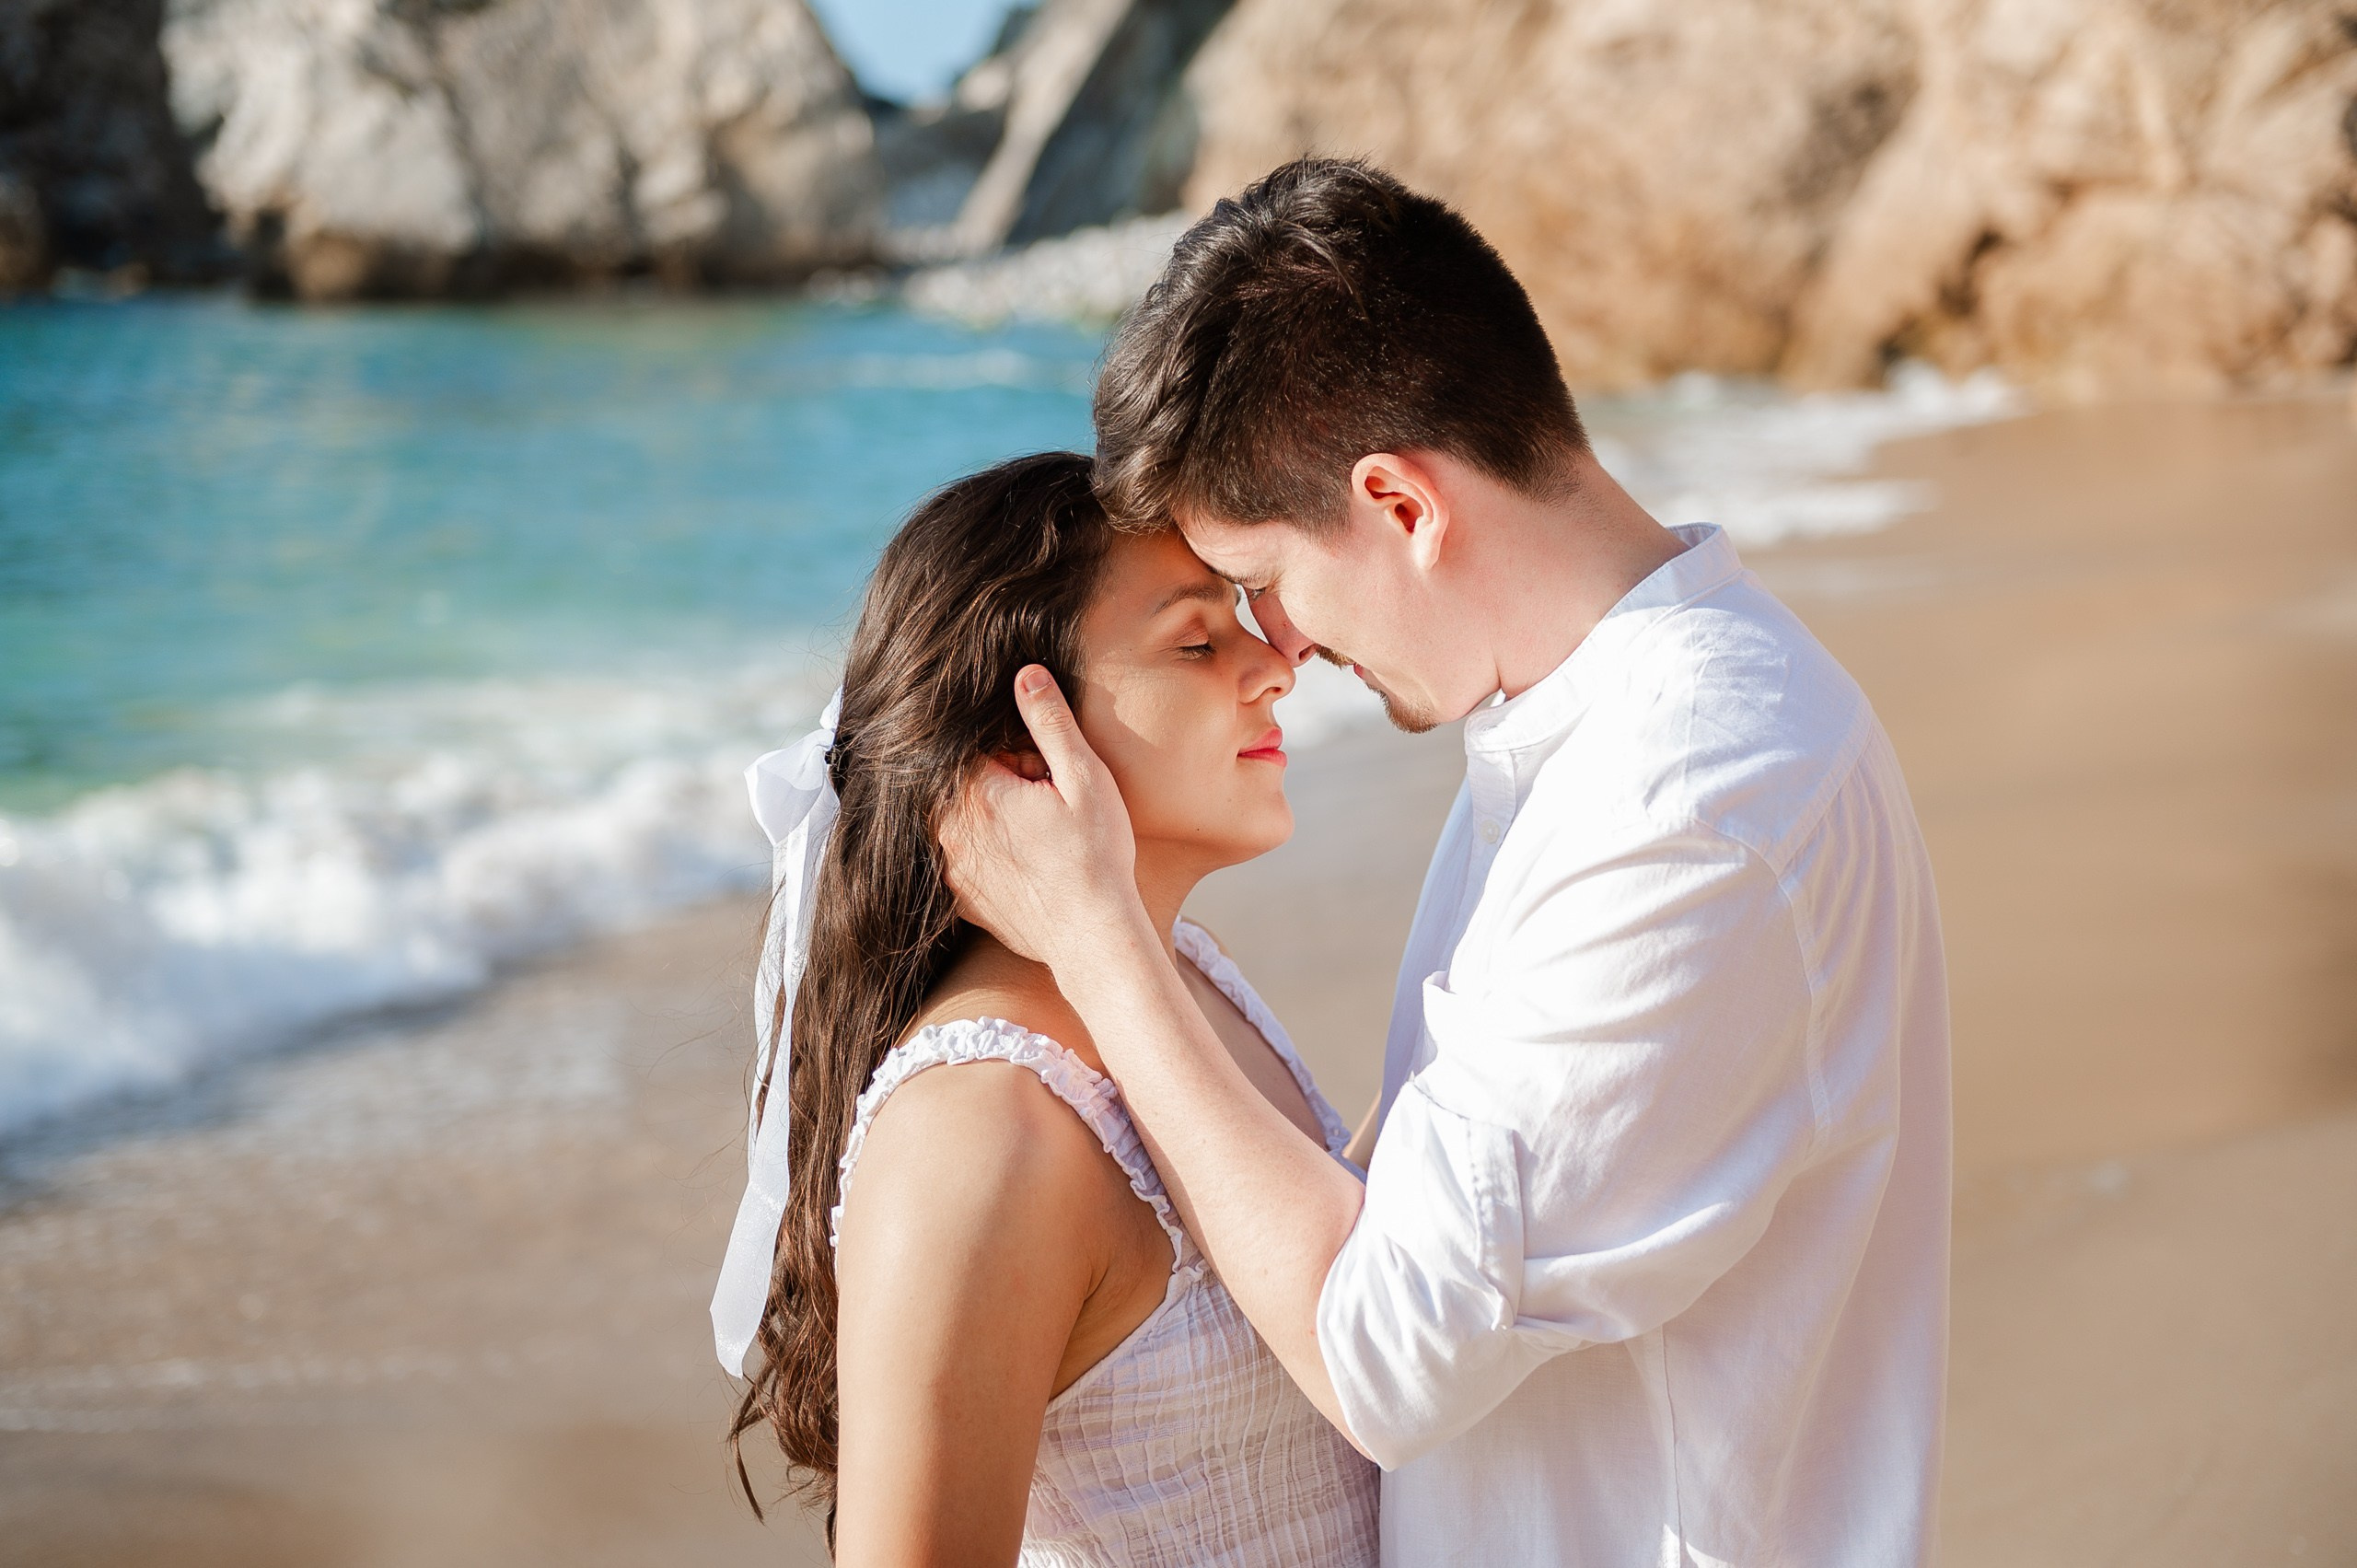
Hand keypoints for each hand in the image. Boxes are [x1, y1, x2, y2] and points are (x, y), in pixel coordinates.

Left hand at [940, 666, 1142, 970]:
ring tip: (1043, 838)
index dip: (1016, 754)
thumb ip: (1050, 723)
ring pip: (966, 823)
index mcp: (973, 794)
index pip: (977, 748)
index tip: (1044, 775)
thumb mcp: (1082, 777)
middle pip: (967, 784)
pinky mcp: (961, 900)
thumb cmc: (1095, 857)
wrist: (1093, 938)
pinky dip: (992, 856)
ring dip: (997, 820)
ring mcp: (952, 870)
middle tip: (1049, 805)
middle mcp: (948, 832)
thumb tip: (1025, 675)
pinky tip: (1032, 868)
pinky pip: (968, 860)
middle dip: (1004, 783)